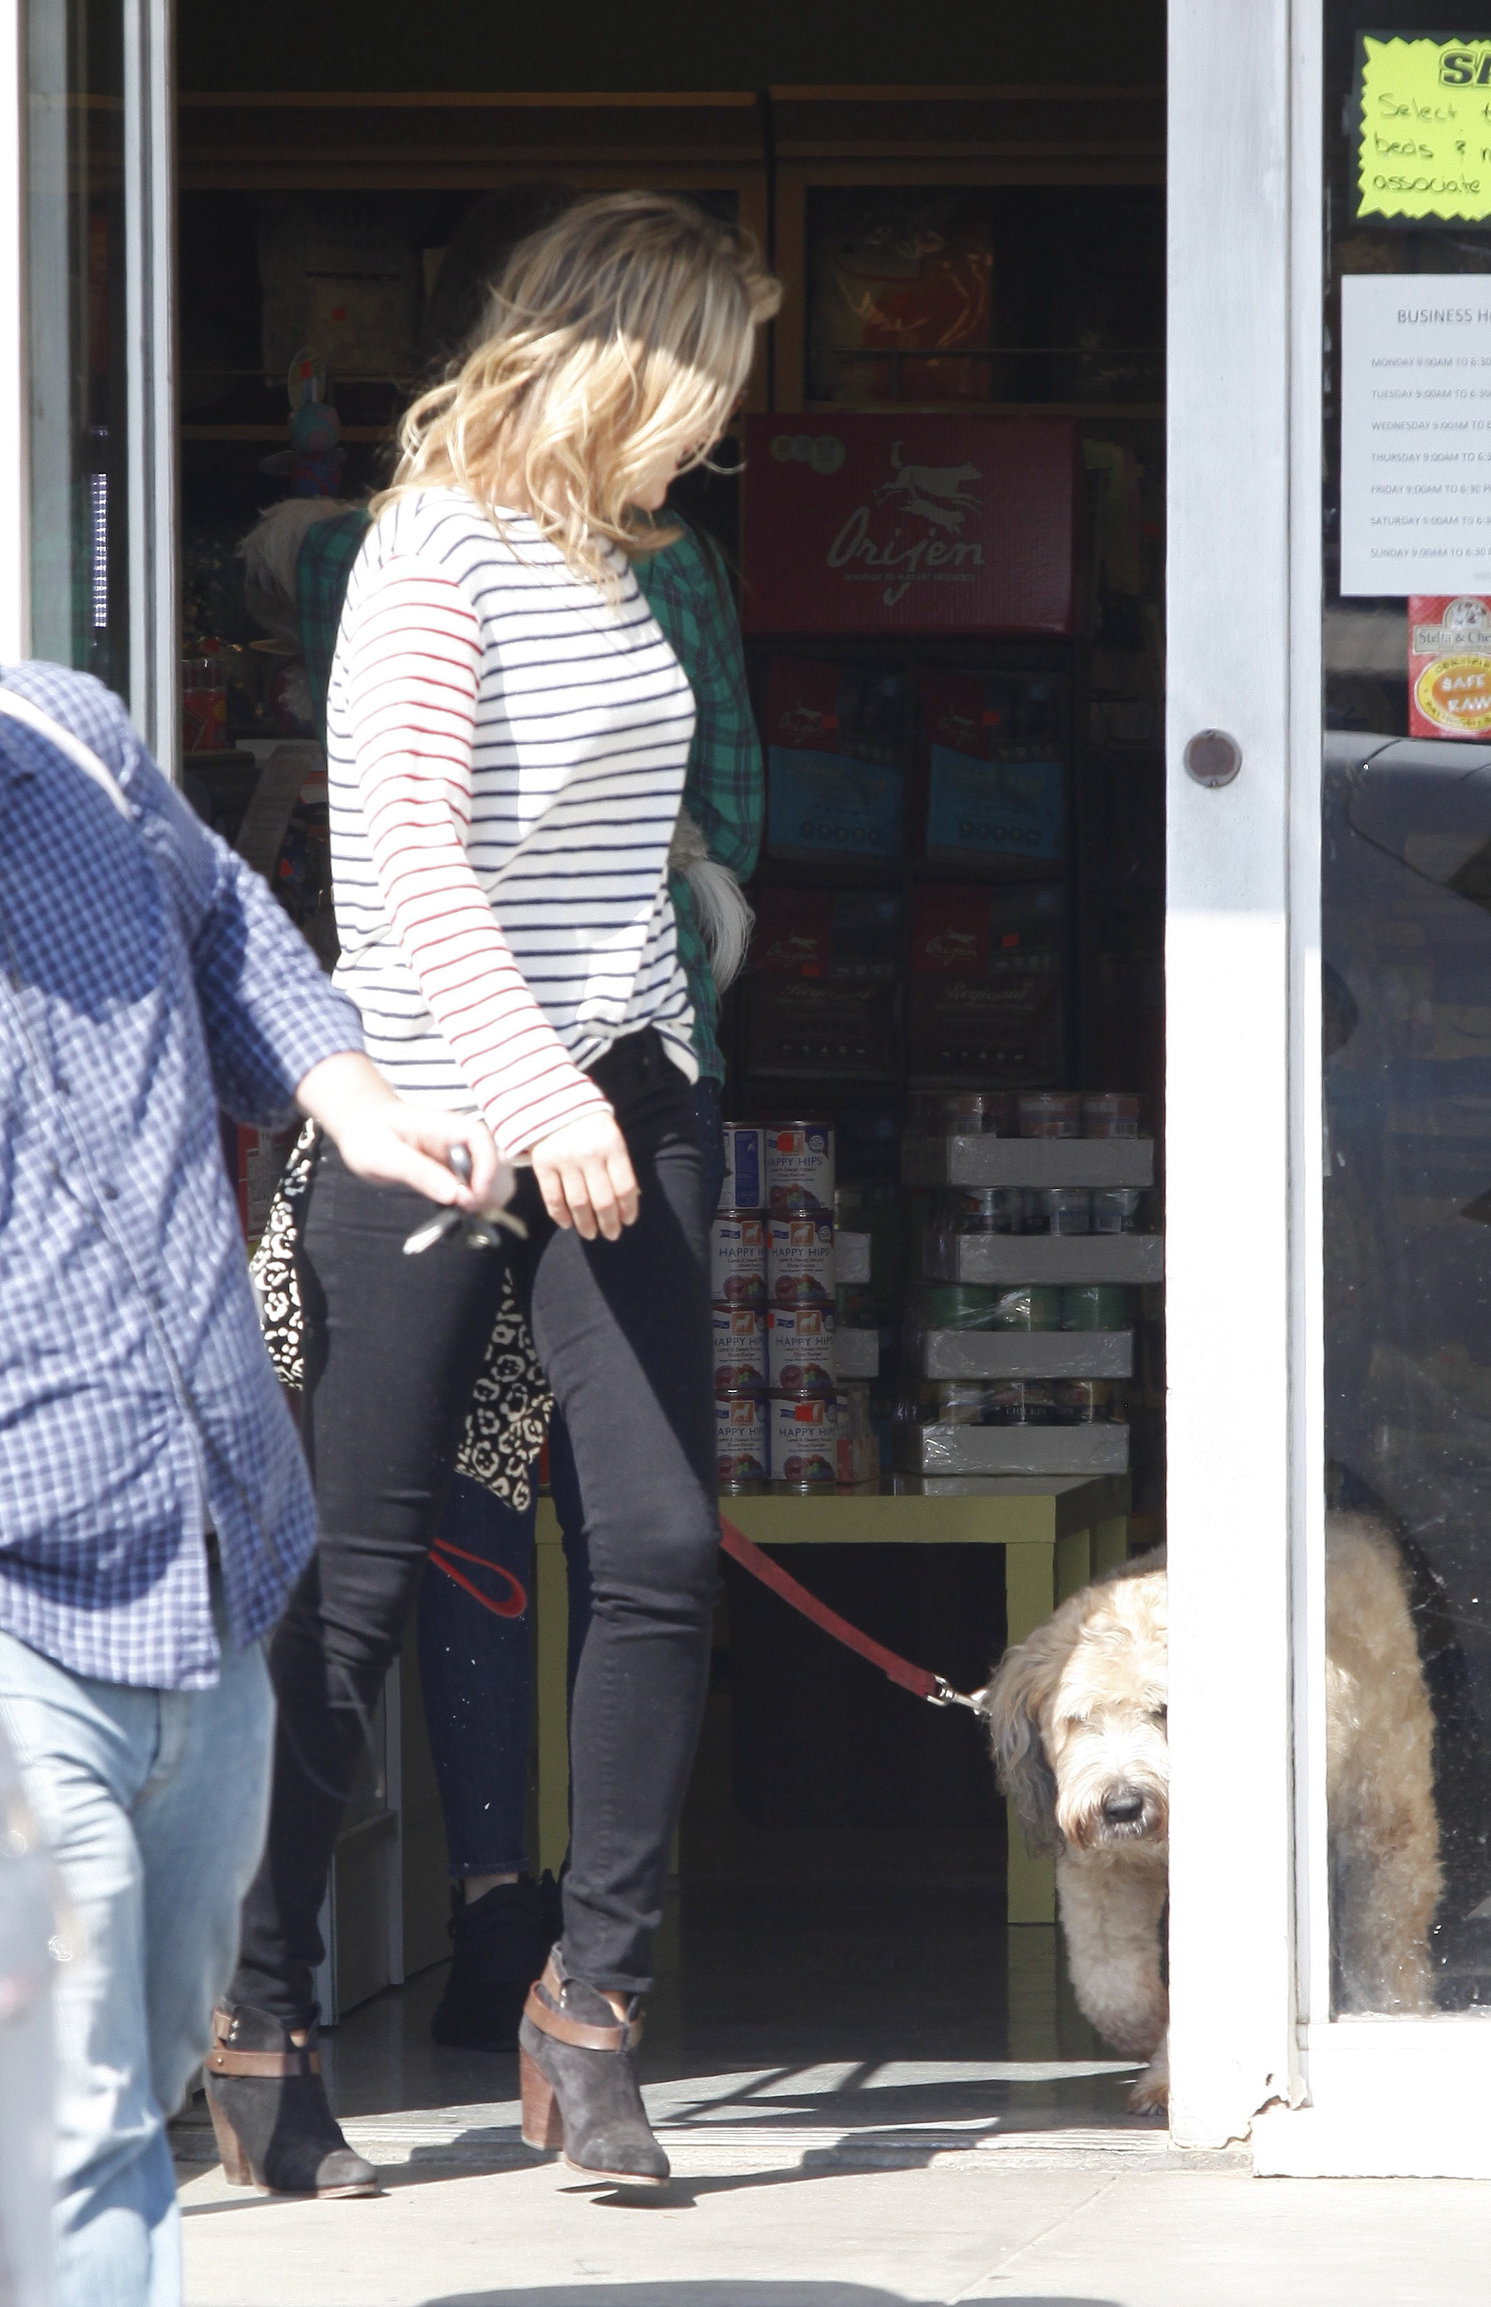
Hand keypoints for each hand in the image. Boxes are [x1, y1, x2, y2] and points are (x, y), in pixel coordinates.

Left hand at [295, 1051, 511, 1212]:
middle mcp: (460, 1138)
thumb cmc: (369, 1135)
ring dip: (489, 1197)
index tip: (474, 1196)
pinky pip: (480, 1185)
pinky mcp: (458, 1169)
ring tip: (464, 1212)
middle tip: (467, 1210)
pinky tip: (461, 1211)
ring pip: (497, 1174)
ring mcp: (462, 1154)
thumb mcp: (384, 1156)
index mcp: (443, 1126)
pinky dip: (478, 1201)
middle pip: (499, 1158)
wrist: (362, 1125)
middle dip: (493, 1188)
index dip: (488, 1167)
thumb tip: (455, 1195)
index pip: (481, 1139)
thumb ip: (419, 1173)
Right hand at [528, 1108, 638, 1241]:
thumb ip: (619, 1166)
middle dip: (609, 1223)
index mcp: (612, 1146)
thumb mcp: (612, 1137)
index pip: (625, 1187)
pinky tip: (567, 1224)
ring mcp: (564, 1159)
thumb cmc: (590, 1125)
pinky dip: (560, 1215)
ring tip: (591, 1234)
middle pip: (603, 1200)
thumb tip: (629, 1202)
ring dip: (586, 1224)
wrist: (554, 1102)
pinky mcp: (543, 1163)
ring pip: (578, 1203)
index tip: (628, 1222)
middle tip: (612, 1235)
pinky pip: (552, 1197)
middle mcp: (589, 1154)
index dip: (628, 1209)